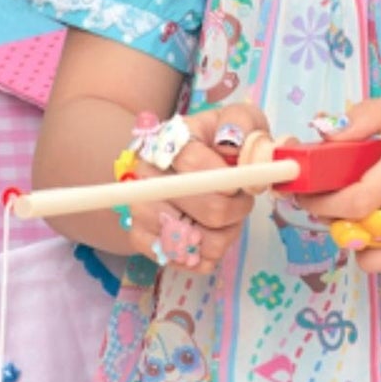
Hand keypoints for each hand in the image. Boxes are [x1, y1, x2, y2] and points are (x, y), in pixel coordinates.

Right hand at [126, 101, 272, 271]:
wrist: (186, 169)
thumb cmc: (220, 144)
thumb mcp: (237, 120)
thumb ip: (240, 124)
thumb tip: (231, 146)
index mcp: (168, 141)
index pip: (195, 163)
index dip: (229, 179)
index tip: (239, 183)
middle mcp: (145, 175)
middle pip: (208, 209)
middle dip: (237, 209)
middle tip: (241, 200)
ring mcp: (139, 209)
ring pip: (200, 241)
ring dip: (225, 234)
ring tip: (226, 218)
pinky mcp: (140, 239)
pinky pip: (188, 261)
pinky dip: (209, 254)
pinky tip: (210, 234)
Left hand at [290, 89, 380, 273]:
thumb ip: (377, 113)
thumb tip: (331, 129)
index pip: (353, 198)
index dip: (318, 196)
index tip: (303, 183)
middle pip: (352, 222)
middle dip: (322, 207)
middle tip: (315, 189)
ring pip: (363, 243)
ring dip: (344, 224)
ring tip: (352, 199)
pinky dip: (367, 247)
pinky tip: (374, 222)